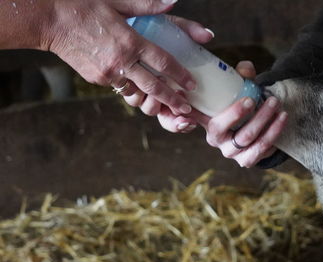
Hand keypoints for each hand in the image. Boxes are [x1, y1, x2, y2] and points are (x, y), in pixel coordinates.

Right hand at [43, 0, 212, 115]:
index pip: (164, 63)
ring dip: (152, 100)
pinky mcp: (97, 80)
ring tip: (167, 106)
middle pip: (154, 87)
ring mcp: (108, 74)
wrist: (50, 20)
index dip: (181, 75)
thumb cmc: (85, 7)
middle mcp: (122, 62)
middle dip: (172, 100)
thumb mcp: (118, 2)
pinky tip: (140, 89)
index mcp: (131, 41)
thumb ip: (148, 6)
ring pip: (137, 92)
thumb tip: (173, 2)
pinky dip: (131, 88)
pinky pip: (120, 86)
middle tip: (186, 109)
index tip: (192, 85)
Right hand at [194, 61, 287, 167]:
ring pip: (256, 145)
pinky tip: (281, 123)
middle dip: (261, 118)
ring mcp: (235, 155)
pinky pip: (265, 152)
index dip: (233, 114)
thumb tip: (246, 67)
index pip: (217, 125)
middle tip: (273, 101)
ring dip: (272, 128)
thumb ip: (239, 77)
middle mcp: (220, 144)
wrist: (240, 124)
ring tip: (282, 112)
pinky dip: (275, 136)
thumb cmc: (234, 104)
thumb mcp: (233, 90)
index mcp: (210, 126)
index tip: (250, 100)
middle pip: (243, 136)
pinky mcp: (249, 160)